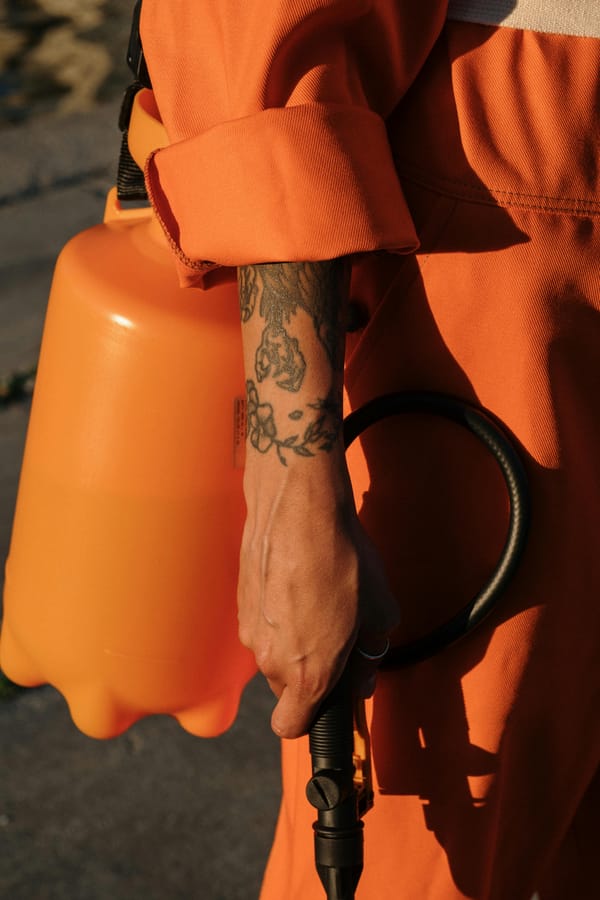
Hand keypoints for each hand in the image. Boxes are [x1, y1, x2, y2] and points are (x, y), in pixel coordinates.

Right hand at [237, 449, 398, 738]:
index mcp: (307, 673)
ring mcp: (249, 629)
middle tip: (339, 634)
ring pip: (273, 652)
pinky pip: (261, 622)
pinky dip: (277, 612)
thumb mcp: (380, 610)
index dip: (312, 718)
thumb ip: (372, 653)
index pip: (291, 728)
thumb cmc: (342, 559)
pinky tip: (297, 582)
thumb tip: (364, 674)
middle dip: (310, 670)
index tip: (330, 698)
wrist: (297, 508)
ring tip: (319, 599)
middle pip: (287, 686)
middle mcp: (271, 659)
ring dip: (293, 639)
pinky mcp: (239, 601)